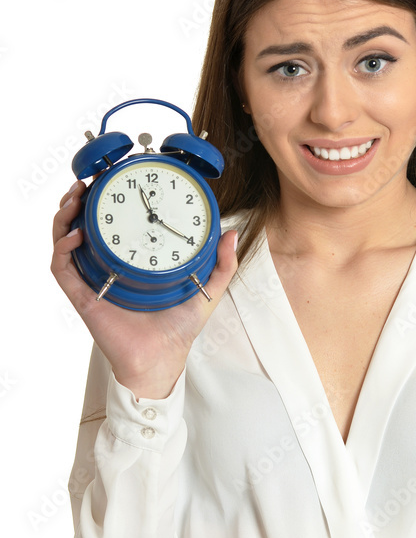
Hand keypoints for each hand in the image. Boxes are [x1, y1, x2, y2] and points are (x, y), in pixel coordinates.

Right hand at [51, 180, 237, 398]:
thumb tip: (230, 232)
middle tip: (87, 181)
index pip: (113, 223)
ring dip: (65, 215)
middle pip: (82, 225)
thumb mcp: (206, 289)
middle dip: (79, 200)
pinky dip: (63, 247)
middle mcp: (107, 266)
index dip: (107, 199)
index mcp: (131, 260)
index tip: (112, 178)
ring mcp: (92, 280)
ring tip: (75, 197)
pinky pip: (62, 267)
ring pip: (66, 240)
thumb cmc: (179, 328)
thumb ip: (221, 263)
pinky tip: (75, 234)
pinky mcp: (83, 296)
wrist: (163, 359)